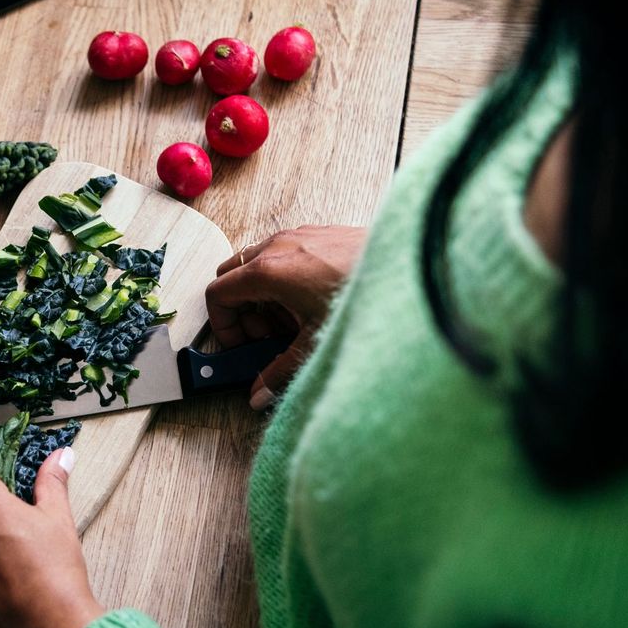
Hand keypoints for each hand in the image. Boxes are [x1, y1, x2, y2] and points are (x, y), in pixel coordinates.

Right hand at [206, 225, 366, 409]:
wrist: (410, 268)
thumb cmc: (363, 295)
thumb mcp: (315, 343)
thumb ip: (279, 372)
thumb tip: (259, 392)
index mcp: (268, 271)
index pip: (217, 294)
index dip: (223, 325)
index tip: (240, 345)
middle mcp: (277, 246)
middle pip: (232, 276)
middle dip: (242, 310)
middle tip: (265, 336)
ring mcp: (298, 236)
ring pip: (257, 264)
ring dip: (264, 296)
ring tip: (293, 322)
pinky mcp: (318, 234)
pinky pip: (284, 254)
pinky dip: (285, 279)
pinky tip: (312, 303)